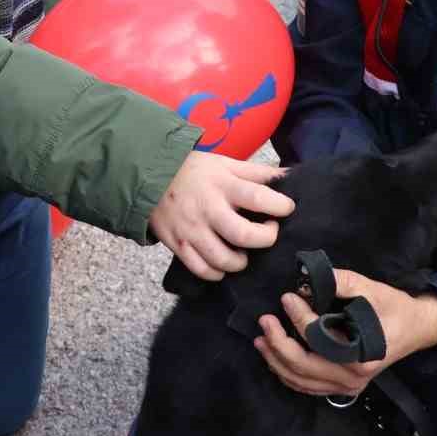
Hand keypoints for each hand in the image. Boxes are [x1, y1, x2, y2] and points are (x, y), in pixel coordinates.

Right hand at [148, 153, 294, 280]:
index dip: (280, 206)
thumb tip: (289, 175)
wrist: (148, 177)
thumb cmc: (193, 170)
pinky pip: (202, 270)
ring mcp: (192, 230)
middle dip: (265, 239)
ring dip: (241, 261)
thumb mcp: (224, 163)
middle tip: (268, 233)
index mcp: (223, 184)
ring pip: (223, 260)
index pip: (258, 198)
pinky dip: (217, 273)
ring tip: (243, 252)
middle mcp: (208, 209)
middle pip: (244, 236)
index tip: (286, 208)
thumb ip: (256, 172)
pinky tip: (222, 263)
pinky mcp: (178, 245)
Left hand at [253, 270, 436, 397]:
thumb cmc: (395, 307)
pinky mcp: (343, 387)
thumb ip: (340, 282)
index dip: (297, 317)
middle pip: (302, 367)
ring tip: (261, 340)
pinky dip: (288, 374)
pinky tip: (275, 358)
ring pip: (301, 381)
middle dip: (278, 344)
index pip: (317, 339)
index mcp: (360, 355)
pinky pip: (309, 386)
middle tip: (264, 321)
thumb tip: (305, 279)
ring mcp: (347, 386)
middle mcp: (352, 377)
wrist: (417, 328)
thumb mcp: (371, 288)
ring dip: (277, 361)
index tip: (286, 297)